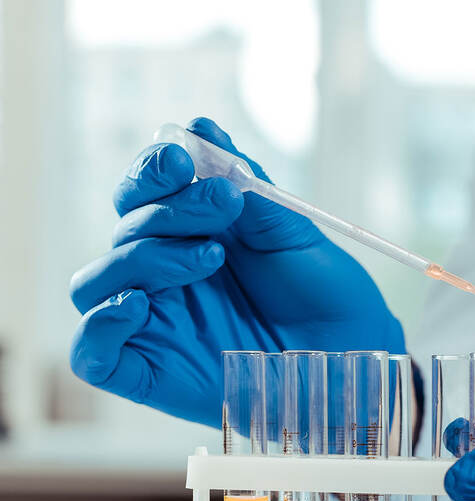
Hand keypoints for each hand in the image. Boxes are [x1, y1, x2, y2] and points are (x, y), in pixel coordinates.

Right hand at [69, 117, 404, 426]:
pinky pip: (92, 354)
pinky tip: (136, 304)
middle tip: (223, 206)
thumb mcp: (290, 231)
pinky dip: (99, 326)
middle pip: (122, 231)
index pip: (141, 194)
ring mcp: (153, 325)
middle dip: (167, 211)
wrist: (356, 354)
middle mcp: (163, 278)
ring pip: (95, 282)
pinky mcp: (148, 374)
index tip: (185, 159)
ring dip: (142, 257)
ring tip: (209, 256)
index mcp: (191, 236)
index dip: (151, 171)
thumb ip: (243, 185)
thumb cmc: (327, 296)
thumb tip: (200, 126)